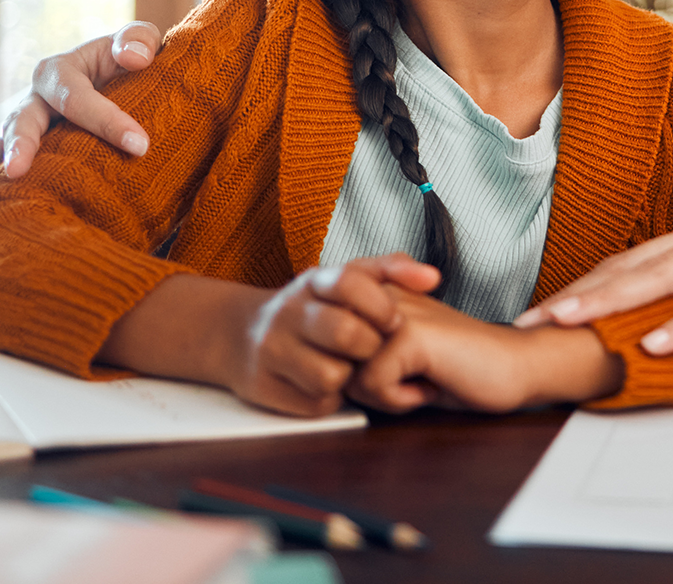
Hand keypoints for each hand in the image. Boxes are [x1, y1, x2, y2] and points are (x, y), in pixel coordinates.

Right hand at [0, 21, 163, 199]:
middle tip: (18, 170)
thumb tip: (133, 57)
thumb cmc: (133, 62)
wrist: (126, 84)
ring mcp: (24, 127)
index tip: (139, 145)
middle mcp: (34, 99)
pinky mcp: (24, 152)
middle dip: (21, 144)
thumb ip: (138, 40)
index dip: (107, 120)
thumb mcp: (140, 42)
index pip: (77, 97)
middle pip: (23, 120)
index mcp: (60, 71)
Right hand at [99, 254, 443, 416]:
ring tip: (350, 367)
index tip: (393, 320)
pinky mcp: (264, 386)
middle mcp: (288, 312)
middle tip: (376, 350)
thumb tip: (433, 277)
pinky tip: (328, 384)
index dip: (381, 306)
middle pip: (345, 333)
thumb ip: (391, 270)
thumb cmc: (313, 308)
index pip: (353, 283)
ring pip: (331, 375)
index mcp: (313, 281)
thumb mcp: (345, 278)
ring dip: (350, 378)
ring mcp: (272, 350)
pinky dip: (331, 398)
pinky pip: (315, 403)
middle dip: (371, 347)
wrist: (240, 334)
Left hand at [351, 291, 622, 413]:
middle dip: (366, 385)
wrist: (517, 366)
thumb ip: (363, 352)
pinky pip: (374, 386)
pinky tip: (431, 386)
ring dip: (384, 394)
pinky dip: (401, 400)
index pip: (328, 340)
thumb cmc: (464, 365)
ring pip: (349, 375)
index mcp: (381, 294)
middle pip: (334, 360)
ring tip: (422, 380)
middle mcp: (384, 295)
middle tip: (409, 379)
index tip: (397, 370)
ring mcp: (396, 313)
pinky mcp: (410, 335)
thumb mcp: (402, 355)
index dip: (353, 370)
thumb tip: (322, 372)